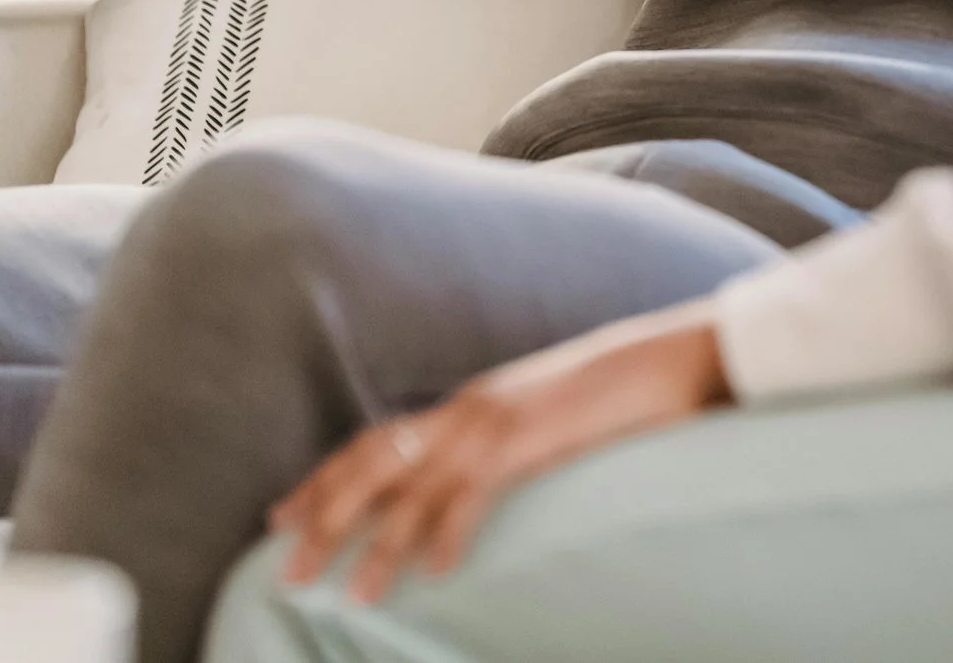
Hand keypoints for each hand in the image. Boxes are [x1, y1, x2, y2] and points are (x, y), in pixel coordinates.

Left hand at [270, 300, 730, 601]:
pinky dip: (447, 533)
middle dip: (324, 513)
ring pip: (413, 488)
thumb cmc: (614, 394)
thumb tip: (472, 485)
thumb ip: (499, 446)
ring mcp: (494, 422)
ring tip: (351, 593)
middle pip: (372, 462)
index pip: (374, 442)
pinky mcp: (527, 439)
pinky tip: (433, 572)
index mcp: (466, 405)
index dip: (323, 480)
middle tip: (288, 564)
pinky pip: (473, 494)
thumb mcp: (540, 422)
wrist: (670, 358)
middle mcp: (466, 410)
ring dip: (376, 543)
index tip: (282, 516)